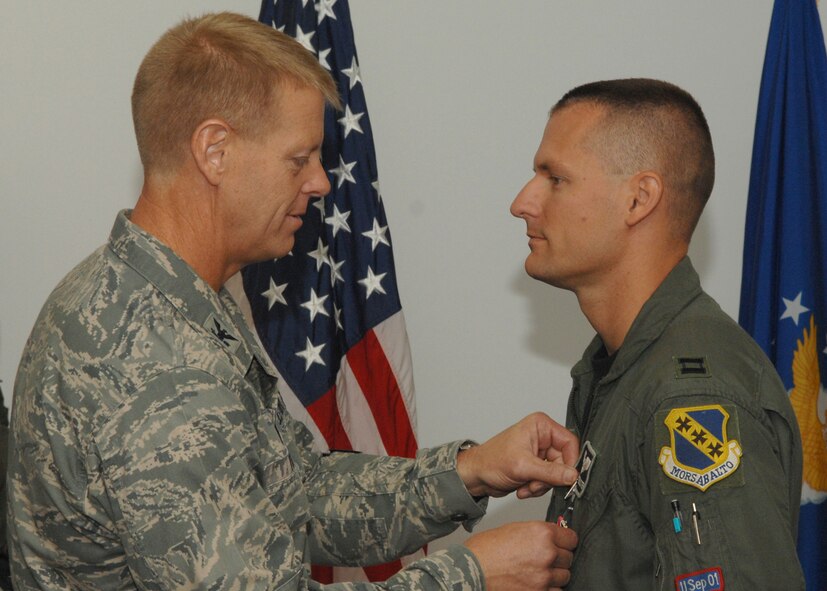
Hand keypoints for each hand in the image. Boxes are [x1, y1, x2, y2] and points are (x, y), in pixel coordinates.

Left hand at [457, 412, 578, 497]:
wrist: (475, 476)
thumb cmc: (490, 461)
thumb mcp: (523, 467)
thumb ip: (550, 472)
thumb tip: (572, 476)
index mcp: (540, 426)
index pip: (570, 442)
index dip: (570, 461)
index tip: (567, 478)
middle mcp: (542, 437)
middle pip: (564, 461)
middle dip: (550, 478)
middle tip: (535, 483)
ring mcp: (540, 452)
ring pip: (557, 474)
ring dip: (542, 485)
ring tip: (525, 485)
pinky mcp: (536, 466)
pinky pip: (548, 481)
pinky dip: (537, 487)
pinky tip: (522, 487)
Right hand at [465, 521, 577, 590]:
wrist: (472, 569)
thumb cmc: (486, 549)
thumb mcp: (515, 530)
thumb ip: (537, 534)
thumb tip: (551, 538)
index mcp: (542, 533)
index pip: (571, 538)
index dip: (566, 541)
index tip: (563, 543)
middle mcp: (547, 553)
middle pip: (568, 557)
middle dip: (559, 557)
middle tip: (545, 558)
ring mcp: (544, 576)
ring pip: (565, 576)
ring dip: (555, 574)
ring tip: (538, 571)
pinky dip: (549, 588)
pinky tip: (535, 582)